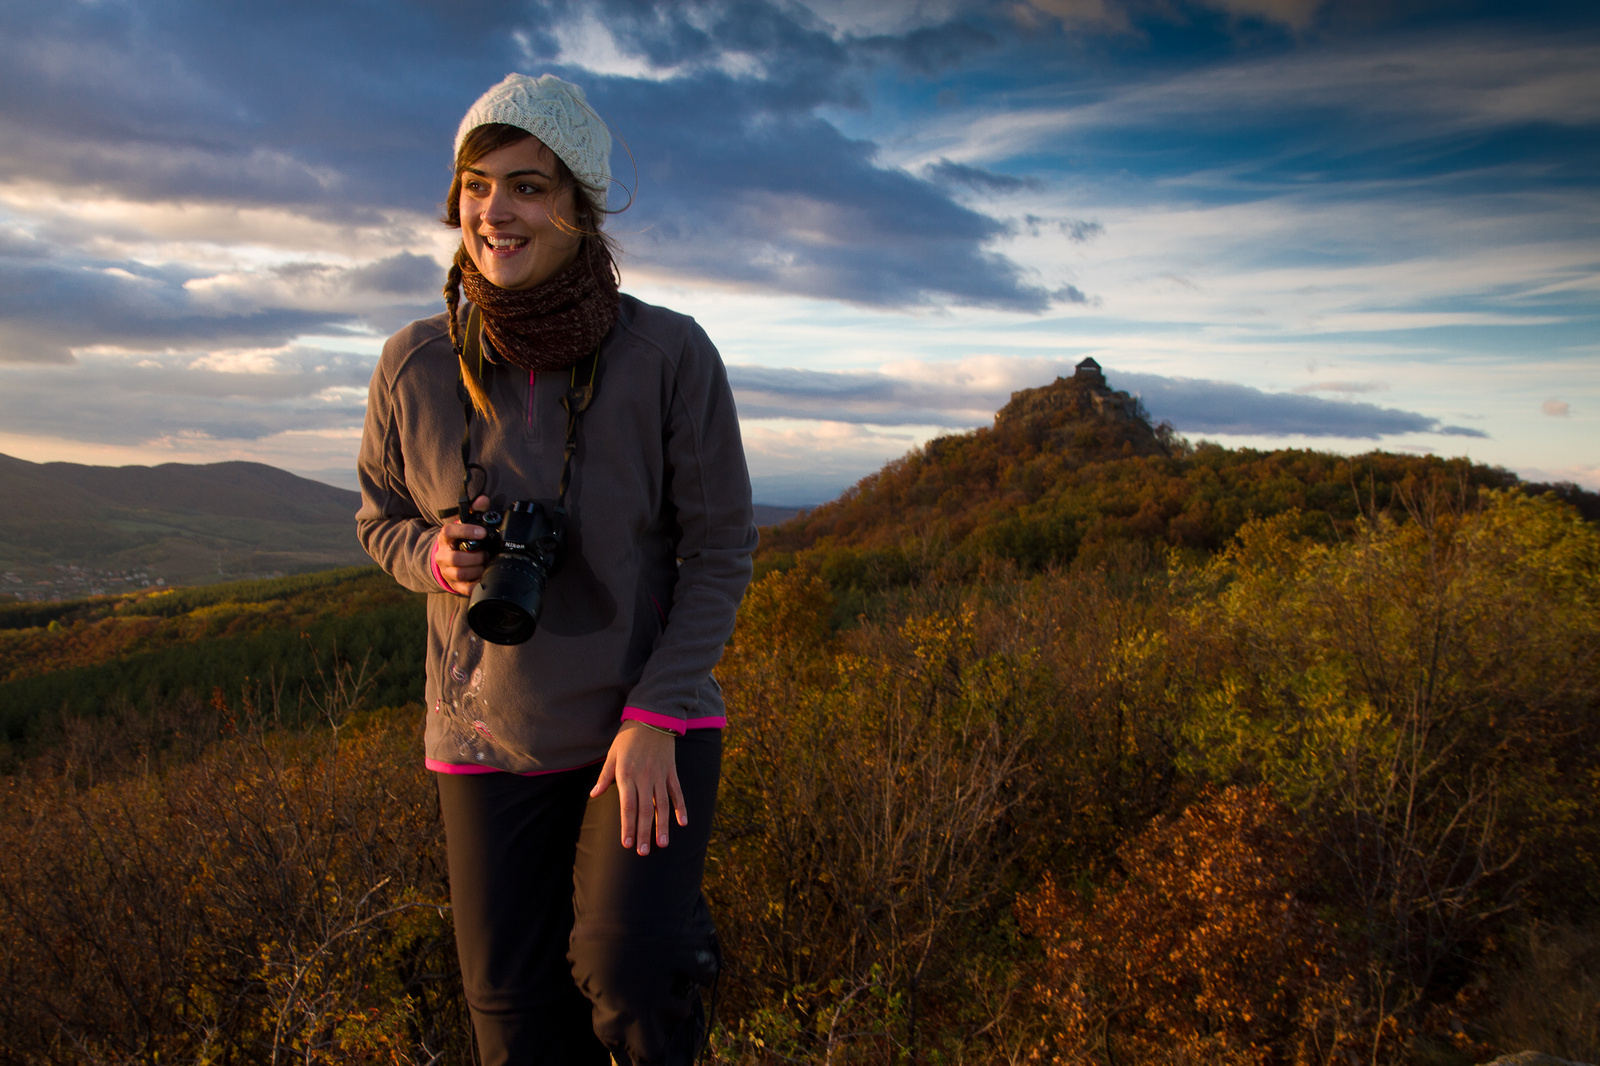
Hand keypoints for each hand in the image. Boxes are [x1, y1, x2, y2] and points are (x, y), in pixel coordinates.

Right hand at [433, 494, 491, 594]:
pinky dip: (477, 584)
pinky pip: (465, 588)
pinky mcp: (453, 584)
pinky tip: (484, 576)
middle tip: (486, 554)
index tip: (482, 532)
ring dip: (477, 569)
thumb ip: (475, 511)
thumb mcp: (464, 524)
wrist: (445, 558)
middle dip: (475, 557)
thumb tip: (483, 500)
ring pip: (460, 573)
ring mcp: (446, 571)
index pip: (449, 532)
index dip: (466, 531)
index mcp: (445, 538)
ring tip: (485, 564)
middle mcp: (443, 555)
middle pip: (456, 558)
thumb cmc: (458, 540)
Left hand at [590, 720, 686, 854]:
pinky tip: (683, 823)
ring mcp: (660, 775)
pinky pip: (677, 792)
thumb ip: (605, 777)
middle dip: (644, 832)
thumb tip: (594, 795)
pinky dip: (681, 807)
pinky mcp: (671, 771)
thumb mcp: (612, 754)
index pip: (628, 806)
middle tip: (643, 852)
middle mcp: (645, 778)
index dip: (628, 826)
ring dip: (663, 825)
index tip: (627, 843)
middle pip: (645, 810)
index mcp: (627, 775)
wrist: (652, 716)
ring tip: (662, 844)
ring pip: (663, 805)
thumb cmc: (627, 737)